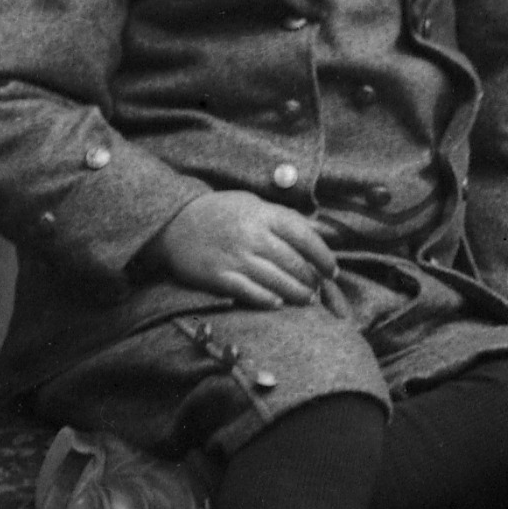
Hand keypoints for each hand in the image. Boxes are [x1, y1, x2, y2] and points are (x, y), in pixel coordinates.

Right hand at [150, 190, 337, 306]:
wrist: (174, 222)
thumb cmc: (221, 212)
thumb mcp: (254, 205)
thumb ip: (286, 219)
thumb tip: (324, 231)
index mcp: (264, 214)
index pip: (304, 236)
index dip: (323, 256)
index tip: (332, 270)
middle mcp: (252, 235)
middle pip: (293, 262)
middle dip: (311, 280)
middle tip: (319, 289)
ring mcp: (236, 257)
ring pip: (276, 280)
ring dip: (296, 294)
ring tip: (307, 300)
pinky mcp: (219, 276)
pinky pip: (250, 292)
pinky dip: (267, 300)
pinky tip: (278, 303)